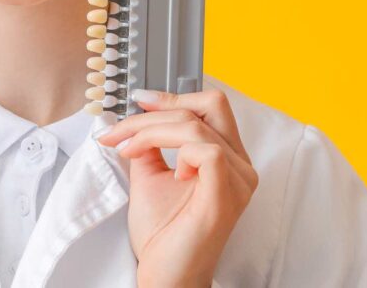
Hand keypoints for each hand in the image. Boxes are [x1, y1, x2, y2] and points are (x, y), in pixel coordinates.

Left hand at [96, 89, 257, 287]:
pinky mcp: (226, 194)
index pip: (210, 107)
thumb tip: (134, 117)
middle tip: (125, 123)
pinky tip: (159, 167)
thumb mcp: (150, 174)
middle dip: (161, 106)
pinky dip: (173, 148)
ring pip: (195, 126)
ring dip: (150, 130)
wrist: (165, 273)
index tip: (139, 99)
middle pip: (210, 105)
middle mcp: (241, 166)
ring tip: (126, 148)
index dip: (173, 96)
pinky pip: (205, 150)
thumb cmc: (162, 231)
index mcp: (228, 157)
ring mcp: (238, 180)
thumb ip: (150, 144)